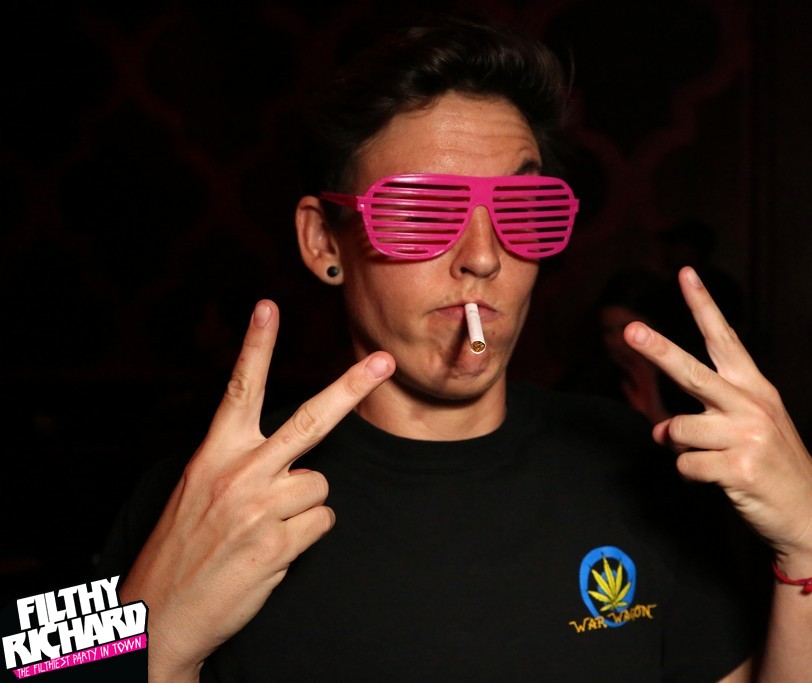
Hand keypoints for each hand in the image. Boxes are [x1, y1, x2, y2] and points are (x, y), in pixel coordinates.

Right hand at [119, 301, 393, 680]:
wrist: (161, 613)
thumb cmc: (185, 547)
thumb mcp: (200, 491)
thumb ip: (243, 464)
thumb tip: (300, 460)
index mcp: (214, 454)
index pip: (239, 390)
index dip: (255, 347)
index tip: (269, 307)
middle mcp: (239, 473)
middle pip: (311, 420)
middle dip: (352, 387)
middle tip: (384, 361)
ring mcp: (260, 508)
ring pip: (321, 486)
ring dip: (304, 508)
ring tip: (266, 529)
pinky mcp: (278, 543)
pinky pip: (322, 523)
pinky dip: (306, 537)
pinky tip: (272, 551)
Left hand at [624, 267, 811, 572]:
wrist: (810, 518)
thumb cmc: (771, 470)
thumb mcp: (747, 433)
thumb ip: (703, 420)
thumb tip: (660, 429)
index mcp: (756, 388)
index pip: (725, 338)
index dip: (703, 305)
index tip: (685, 273)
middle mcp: (753, 405)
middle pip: (692, 373)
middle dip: (658, 350)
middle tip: (630, 330)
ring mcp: (749, 436)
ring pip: (680, 430)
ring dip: (681, 448)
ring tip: (710, 460)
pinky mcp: (742, 469)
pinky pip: (686, 465)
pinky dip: (689, 475)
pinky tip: (716, 481)